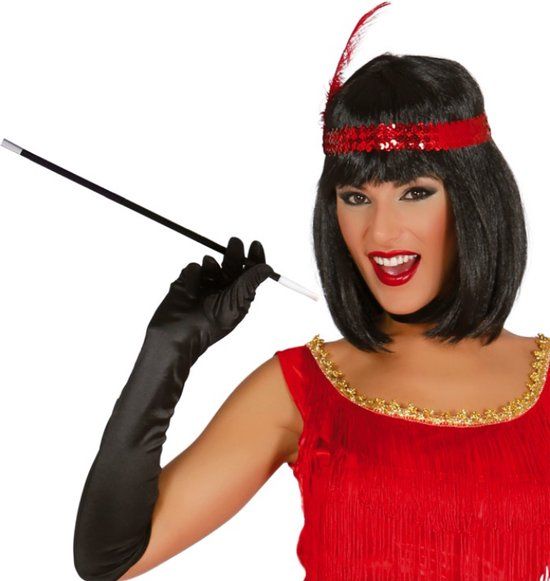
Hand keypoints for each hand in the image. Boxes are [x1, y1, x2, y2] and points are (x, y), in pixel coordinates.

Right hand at [146, 236, 272, 359]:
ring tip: (210, 271)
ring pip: (211, 263)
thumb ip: (250, 282)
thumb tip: (267, 269)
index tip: (255, 244)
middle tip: (235, 242)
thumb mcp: (237, 303)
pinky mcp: (187, 281)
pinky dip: (194, 274)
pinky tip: (191, 288)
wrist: (180, 333)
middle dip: (235, 252)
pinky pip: (193, 267)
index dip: (254, 258)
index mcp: (238, 294)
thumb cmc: (210, 326)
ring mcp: (204, 283)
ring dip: (212, 264)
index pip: (250, 272)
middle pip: (232, 262)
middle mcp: (223, 287)